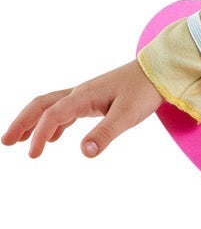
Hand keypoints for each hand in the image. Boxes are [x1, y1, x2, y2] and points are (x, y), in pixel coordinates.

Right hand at [3, 61, 164, 159]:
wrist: (159, 73)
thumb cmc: (144, 92)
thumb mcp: (127, 115)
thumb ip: (106, 134)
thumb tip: (84, 153)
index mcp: (83, 96)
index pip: (53, 115)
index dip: (40, 135)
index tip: (33, 155)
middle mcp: (79, 93)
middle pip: (41, 106)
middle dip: (22, 123)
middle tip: (6, 141)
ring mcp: (85, 95)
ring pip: (50, 107)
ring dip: (34, 122)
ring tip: (20, 141)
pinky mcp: (93, 99)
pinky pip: (65, 110)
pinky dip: (54, 123)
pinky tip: (55, 138)